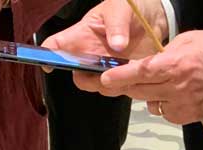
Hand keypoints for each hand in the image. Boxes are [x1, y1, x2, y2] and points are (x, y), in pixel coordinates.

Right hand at [40, 0, 166, 91]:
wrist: (155, 16)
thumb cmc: (130, 7)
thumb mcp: (121, 8)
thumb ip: (117, 25)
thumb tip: (116, 46)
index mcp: (82, 35)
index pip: (57, 46)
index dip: (48, 57)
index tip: (49, 66)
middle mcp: (91, 54)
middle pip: (78, 75)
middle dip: (88, 78)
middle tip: (105, 71)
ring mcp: (107, 67)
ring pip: (99, 86)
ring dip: (110, 84)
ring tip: (126, 71)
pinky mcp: (124, 75)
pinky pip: (119, 88)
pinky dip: (126, 86)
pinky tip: (136, 75)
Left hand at [97, 30, 202, 124]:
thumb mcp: (186, 41)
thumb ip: (163, 55)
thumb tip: (144, 67)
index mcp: (176, 65)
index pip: (141, 73)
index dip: (120, 77)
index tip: (104, 79)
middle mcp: (177, 87)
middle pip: (140, 91)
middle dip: (125, 86)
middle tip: (114, 82)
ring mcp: (183, 105)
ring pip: (150, 104)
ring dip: (146, 95)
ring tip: (157, 84)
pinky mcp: (189, 117)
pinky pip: (164, 113)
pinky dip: (162, 105)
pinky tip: (172, 95)